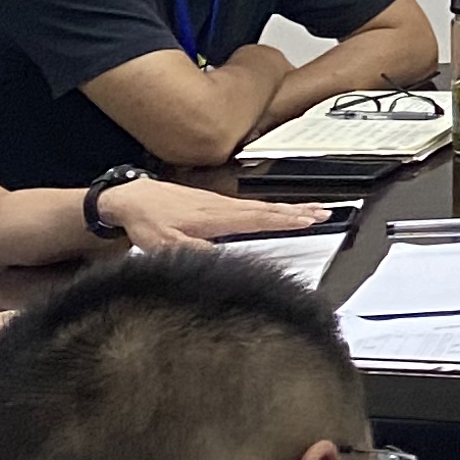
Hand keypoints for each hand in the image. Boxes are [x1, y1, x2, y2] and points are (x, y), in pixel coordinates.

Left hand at [105, 182, 331, 251]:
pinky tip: (277, 211)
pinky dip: (272, 208)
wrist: (133, 199)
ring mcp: (222, 203)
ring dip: (290, 208)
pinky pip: (253, 205)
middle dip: (299, 211)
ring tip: (312, 210)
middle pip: (269, 209)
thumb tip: (223, 259)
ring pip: (264, 206)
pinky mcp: (216, 204)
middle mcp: (224, 207)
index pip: (260, 218)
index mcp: (217, 217)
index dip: (286, 220)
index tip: (310, 221)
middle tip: (325, 213)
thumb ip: (195, 251)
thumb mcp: (166, 245)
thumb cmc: (148, 222)